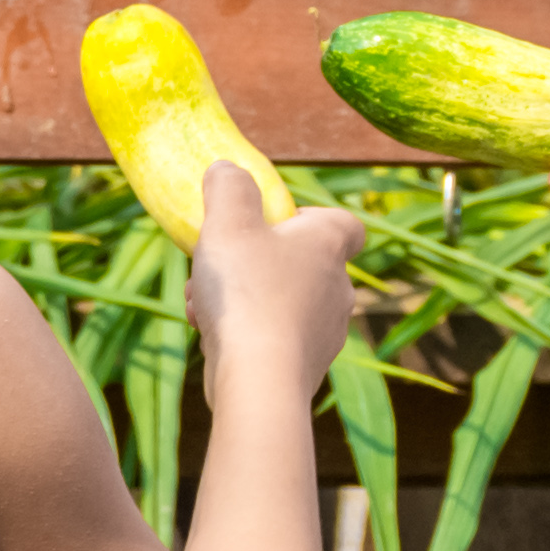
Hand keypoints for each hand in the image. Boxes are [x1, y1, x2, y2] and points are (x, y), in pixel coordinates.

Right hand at [184, 168, 361, 381]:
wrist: (258, 381)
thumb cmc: (246, 292)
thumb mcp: (229, 220)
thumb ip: (229, 186)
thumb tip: (227, 169)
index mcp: (329, 246)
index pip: (347, 224)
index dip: (313, 219)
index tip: (275, 224)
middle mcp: (339, 288)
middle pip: (302, 264)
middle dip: (255, 263)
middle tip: (219, 266)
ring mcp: (326, 332)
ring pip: (281, 303)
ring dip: (242, 298)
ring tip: (203, 303)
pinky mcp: (306, 368)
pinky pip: (274, 339)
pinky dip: (245, 333)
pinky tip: (212, 335)